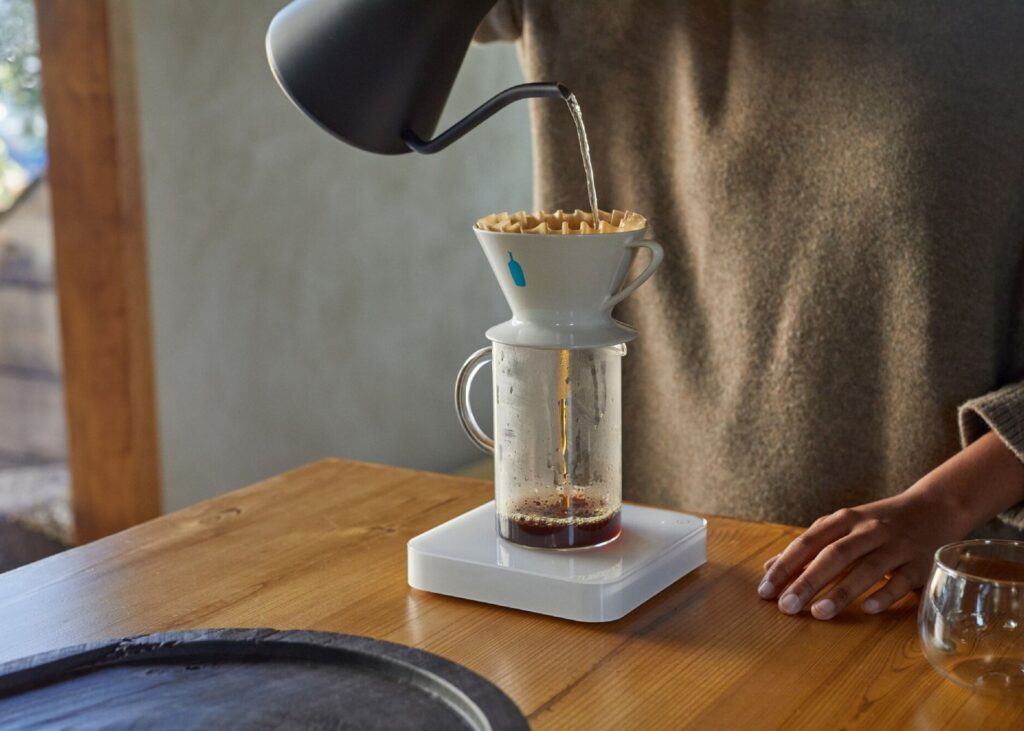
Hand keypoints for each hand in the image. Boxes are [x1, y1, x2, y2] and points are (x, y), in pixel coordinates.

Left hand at [757, 431, 1023, 619]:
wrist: (934, 509)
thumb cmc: (877, 523)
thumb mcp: (842, 527)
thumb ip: (808, 548)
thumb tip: (770, 568)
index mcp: (845, 519)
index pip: (809, 541)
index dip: (786, 564)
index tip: (765, 589)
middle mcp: (869, 530)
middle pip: (835, 554)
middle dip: (808, 581)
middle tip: (786, 606)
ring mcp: (896, 546)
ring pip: (867, 568)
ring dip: (842, 591)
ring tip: (818, 613)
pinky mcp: (920, 564)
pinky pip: (901, 580)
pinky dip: (884, 594)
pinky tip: (867, 609)